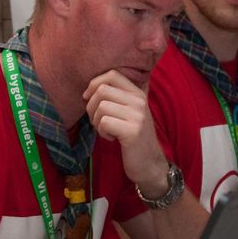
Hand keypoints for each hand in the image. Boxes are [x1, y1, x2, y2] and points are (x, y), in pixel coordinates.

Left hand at [82, 70, 168, 194]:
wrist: (149, 164)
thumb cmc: (133, 139)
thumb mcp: (128, 113)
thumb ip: (116, 98)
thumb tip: (89, 88)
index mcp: (138, 93)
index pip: (112, 74)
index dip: (94, 84)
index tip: (88, 98)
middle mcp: (139, 101)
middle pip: (102, 90)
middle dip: (90, 106)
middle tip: (96, 120)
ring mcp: (137, 115)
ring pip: (101, 106)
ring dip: (96, 121)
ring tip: (105, 130)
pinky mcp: (133, 131)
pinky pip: (104, 122)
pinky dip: (101, 132)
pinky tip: (111, 138)